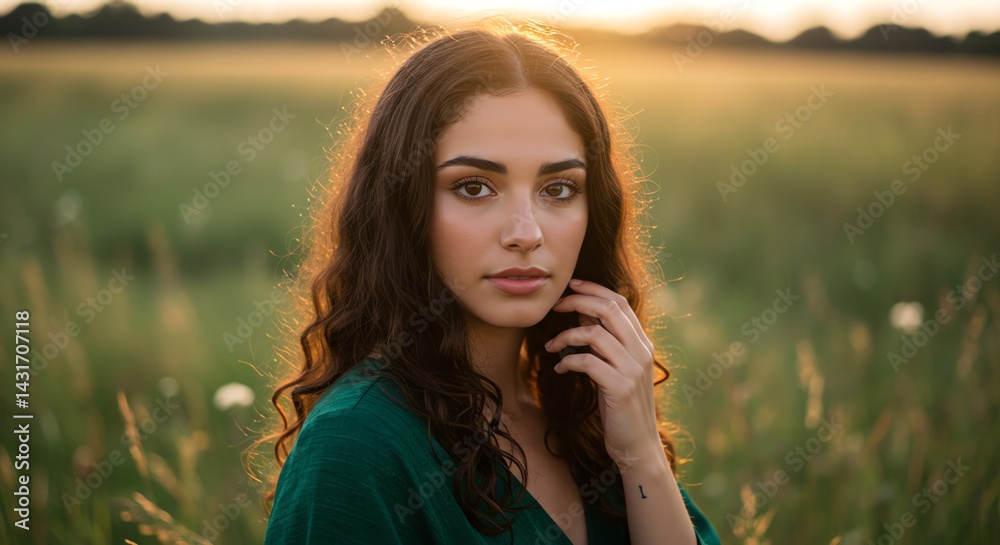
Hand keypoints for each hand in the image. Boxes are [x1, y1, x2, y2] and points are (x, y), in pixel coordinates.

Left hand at [544, 278, 663, 469]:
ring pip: (594, 333)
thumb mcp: (616, 369)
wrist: (638, 445)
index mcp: (642, 343)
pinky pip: (587, 361)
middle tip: (554, 307)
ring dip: (565, 336)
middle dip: (577, 301)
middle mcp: (641, 351)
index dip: (594, 289)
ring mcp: (633, 368)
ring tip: (550, 347)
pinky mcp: (620, 387)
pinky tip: (559, 369)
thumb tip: (581, 314)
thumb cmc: (621, 406)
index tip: (570, 286)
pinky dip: (567, 361)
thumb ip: (606, 343)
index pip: (620, 303)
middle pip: (609, 309)